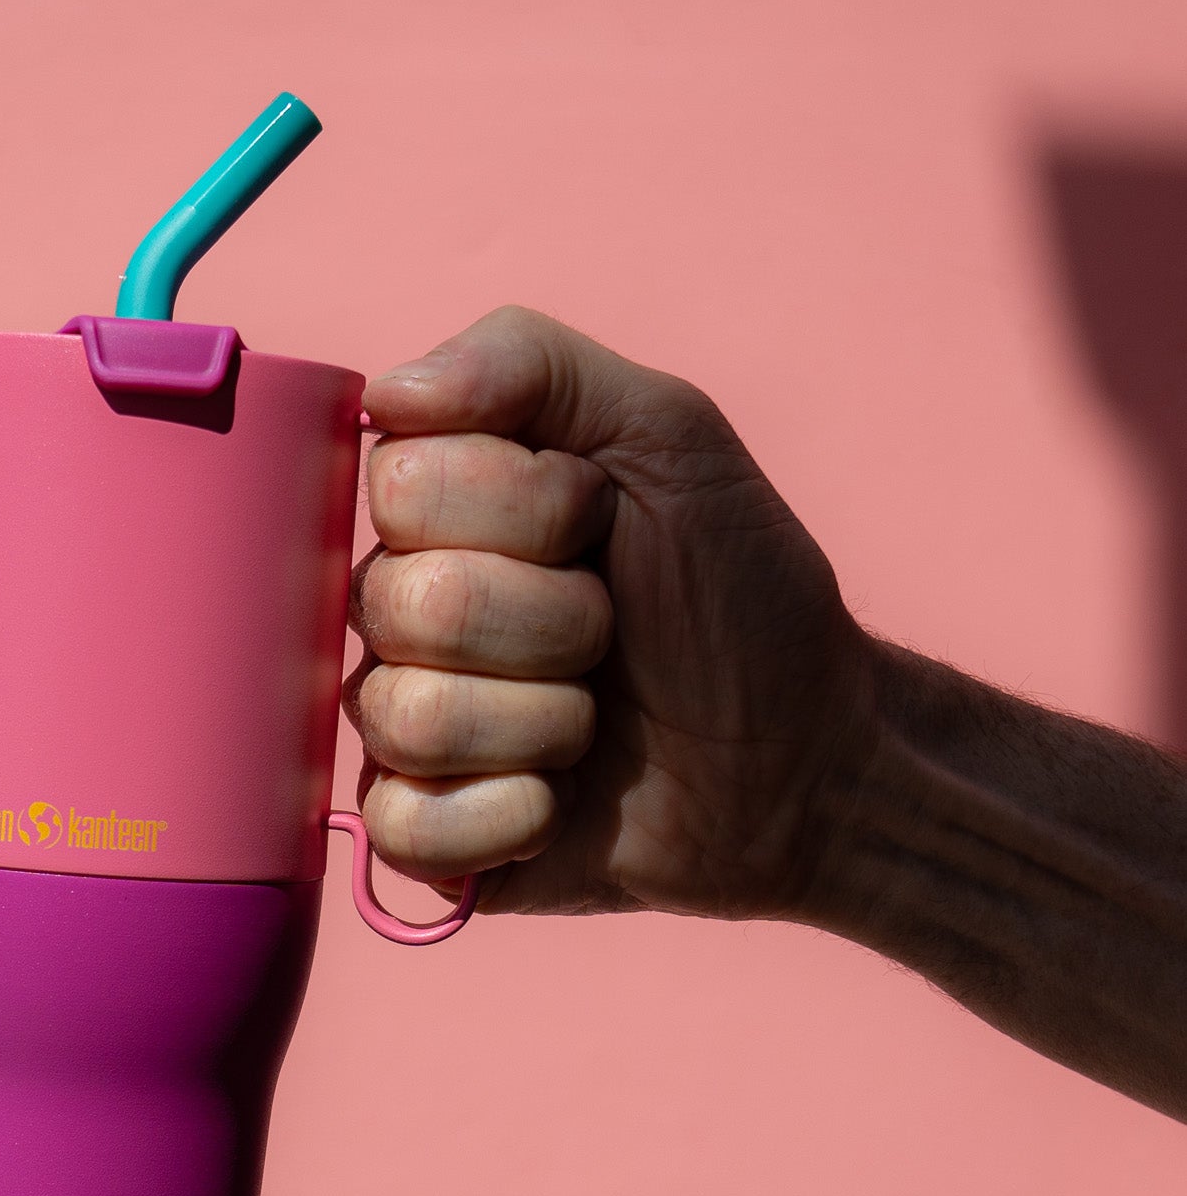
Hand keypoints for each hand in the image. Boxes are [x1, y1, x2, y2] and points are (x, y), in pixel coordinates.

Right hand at [346, 306, 876, 917]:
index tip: (599, 523)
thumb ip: (529, 363)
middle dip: (549, 620)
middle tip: (610, 635)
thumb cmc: (740, 593)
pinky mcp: (425, 833)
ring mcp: (404, 728)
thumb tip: (387, 393)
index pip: (401, 484)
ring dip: (542, 720)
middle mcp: (400, 612)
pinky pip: (403, 826)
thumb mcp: (669, 434)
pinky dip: (506, 817)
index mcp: (438, 509)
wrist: (809, 754)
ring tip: (593, 719)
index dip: (523, 509)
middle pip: (401, 602)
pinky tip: (558, 801)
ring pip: (406, 717)